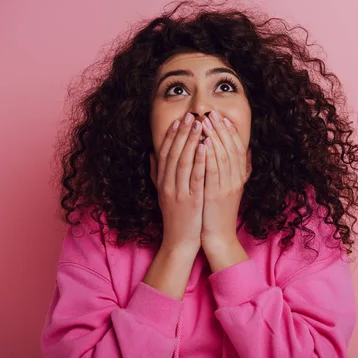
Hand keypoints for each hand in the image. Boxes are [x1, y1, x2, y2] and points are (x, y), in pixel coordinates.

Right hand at [150, 113, 205, 251]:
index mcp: (162, 182)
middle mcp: (167, 185)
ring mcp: (178, 192)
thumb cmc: (176, 217)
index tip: (179, 120)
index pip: (165, 154)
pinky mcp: (190, 201)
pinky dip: (199, 161)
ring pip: (183, 162)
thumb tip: (153, 154)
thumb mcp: (163, 194)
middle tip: (191, 116)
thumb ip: (158, 174)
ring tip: (199, 125)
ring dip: (191, 141)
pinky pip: (195, 177)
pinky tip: (205, 148)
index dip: (172, 136)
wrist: (179, 242)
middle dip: (182, 133)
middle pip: (174, 154)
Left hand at [200, 110, 251, 249]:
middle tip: (211, 113)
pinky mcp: (217, 194)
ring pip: (223, 155)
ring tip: (204, 121)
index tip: (222, 117)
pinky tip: (203, 143)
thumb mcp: (232, 189)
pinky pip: (214, 170)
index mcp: (240, 177)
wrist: (218, 236)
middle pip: (231, 148)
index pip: (238, 148)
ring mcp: (228, 186)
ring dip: (213, 136)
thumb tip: (246, 153)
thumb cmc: (219, 212)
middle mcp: (236, 179)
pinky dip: (209, 155)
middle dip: (221, 129)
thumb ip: (238, 171)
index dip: (231, 132)